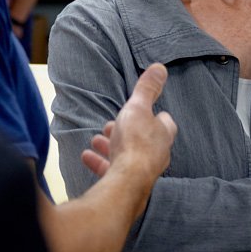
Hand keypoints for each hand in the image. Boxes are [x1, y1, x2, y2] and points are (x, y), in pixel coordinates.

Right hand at [81, 64, 176, 185]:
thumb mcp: (138, 107)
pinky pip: (112, 170)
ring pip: (126, 155)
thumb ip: (147, 88)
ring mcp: (142, 171)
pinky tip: (86, 156)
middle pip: (142, 139)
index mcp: (163, 135)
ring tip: (97, 139)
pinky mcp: (126, 184)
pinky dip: (99, 162)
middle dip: (126, 131)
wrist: (126, 182)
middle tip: (111, 125)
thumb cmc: (135, 143)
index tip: (139, 109)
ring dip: (111, 146)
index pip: (164, 122)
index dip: (153, 114)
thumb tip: (160, 67)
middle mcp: (156, 155)